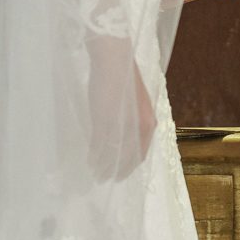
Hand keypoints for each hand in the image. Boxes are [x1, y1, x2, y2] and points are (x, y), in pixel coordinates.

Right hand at [87, 35, 155, 181]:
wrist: (115, 61)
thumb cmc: (125, 78)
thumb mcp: (137, 102)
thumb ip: (135, 120)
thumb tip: (128, 136)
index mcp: (149, 121)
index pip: (141, 152)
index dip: (130, 166)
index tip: (122, 174)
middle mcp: (138, 126)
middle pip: (126, 156)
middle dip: (116, 170)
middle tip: (106, 179)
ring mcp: (121, 124)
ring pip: (111, 153)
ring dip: (103, 165)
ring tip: (96, 174)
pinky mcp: (105, 120)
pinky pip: (99, 144)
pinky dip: (94, 154)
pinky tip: (90, 160)